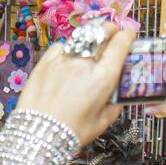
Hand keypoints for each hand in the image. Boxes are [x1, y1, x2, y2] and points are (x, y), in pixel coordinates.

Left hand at [16, 25, 134, 144]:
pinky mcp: (45, 63)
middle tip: (111, 33)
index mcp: (103, 77)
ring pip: (80, 38)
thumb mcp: (102, 122)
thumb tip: (118, 94)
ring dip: (89, 38)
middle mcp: (84, 64)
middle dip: (109, 30)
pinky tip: (68, 56)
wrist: (37, 134)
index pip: (120, 44)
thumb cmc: (70, 132)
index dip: (127, 36)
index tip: (128, 35)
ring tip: (90, 45)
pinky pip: (60, 46)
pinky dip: (67, 47)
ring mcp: (63, 60)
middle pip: (100, 33)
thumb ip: (114, 104)